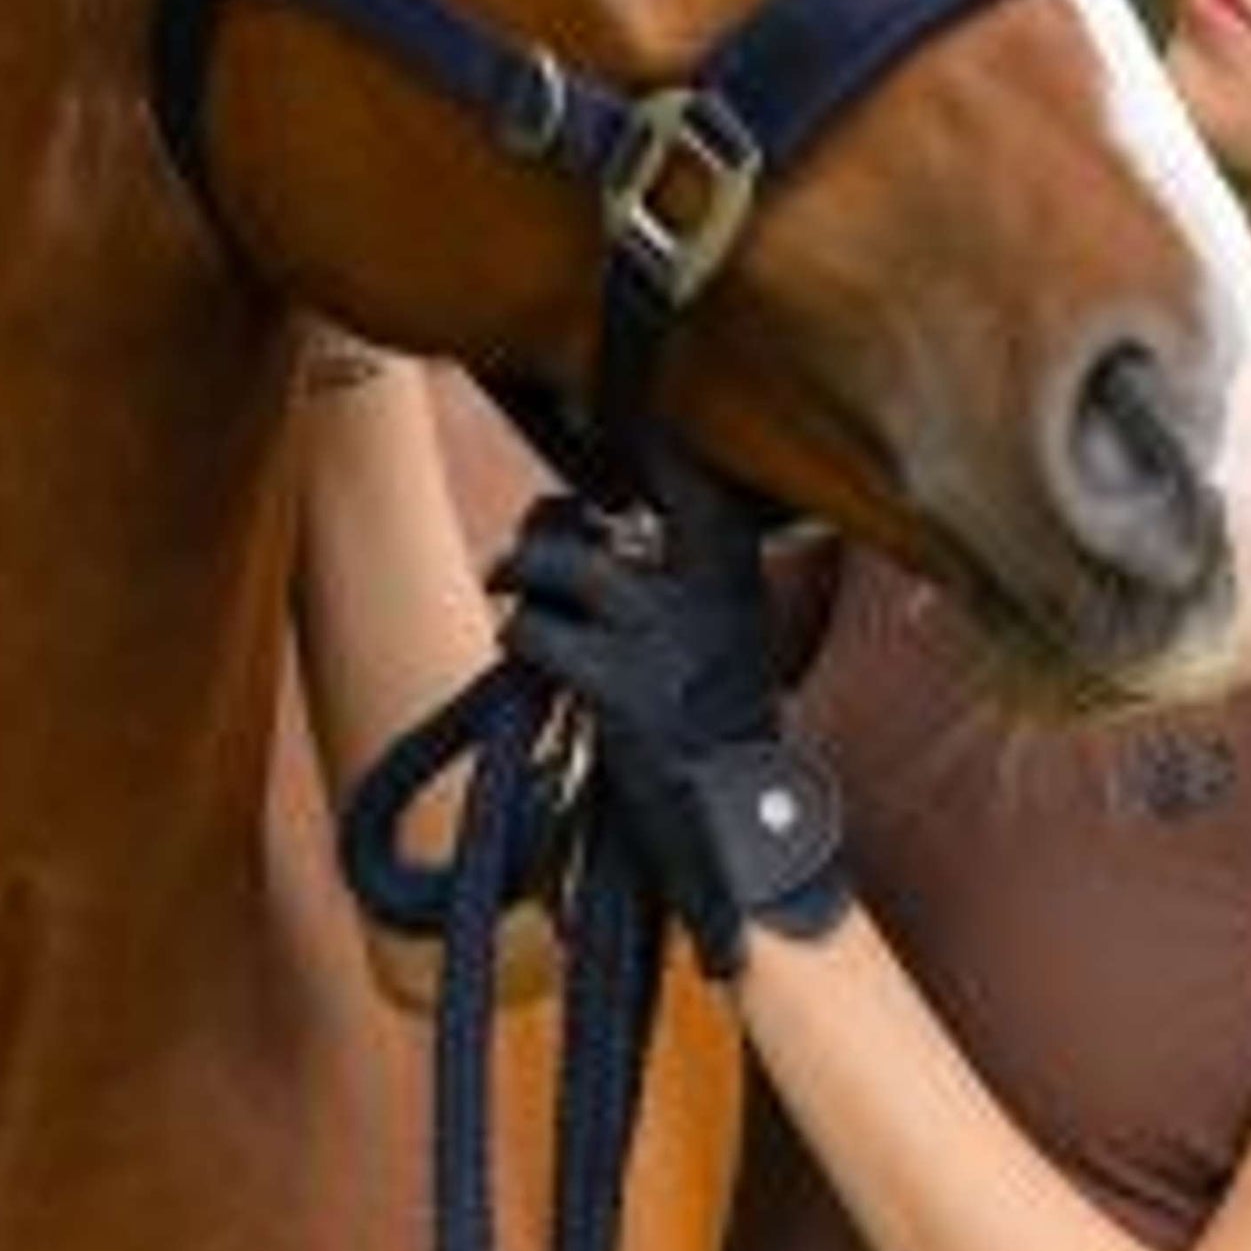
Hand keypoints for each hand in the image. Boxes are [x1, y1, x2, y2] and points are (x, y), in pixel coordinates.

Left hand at [492, 482, 849, 977]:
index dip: (652, 444)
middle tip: (536, 532)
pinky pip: (539, 633)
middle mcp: (706, 595)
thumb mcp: (722, 642)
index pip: (699, 481)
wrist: (742, 832)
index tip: (610, 418)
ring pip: (561, 563)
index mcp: (738, 579)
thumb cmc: (721, 736)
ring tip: (508, 585)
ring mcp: (662, 639)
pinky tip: (528, 665)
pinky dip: (522, 640)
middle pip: (610, 509)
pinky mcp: (619, 688)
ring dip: (521, 571)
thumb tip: (590, 525)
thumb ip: (679, 585)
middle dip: (553, 516)